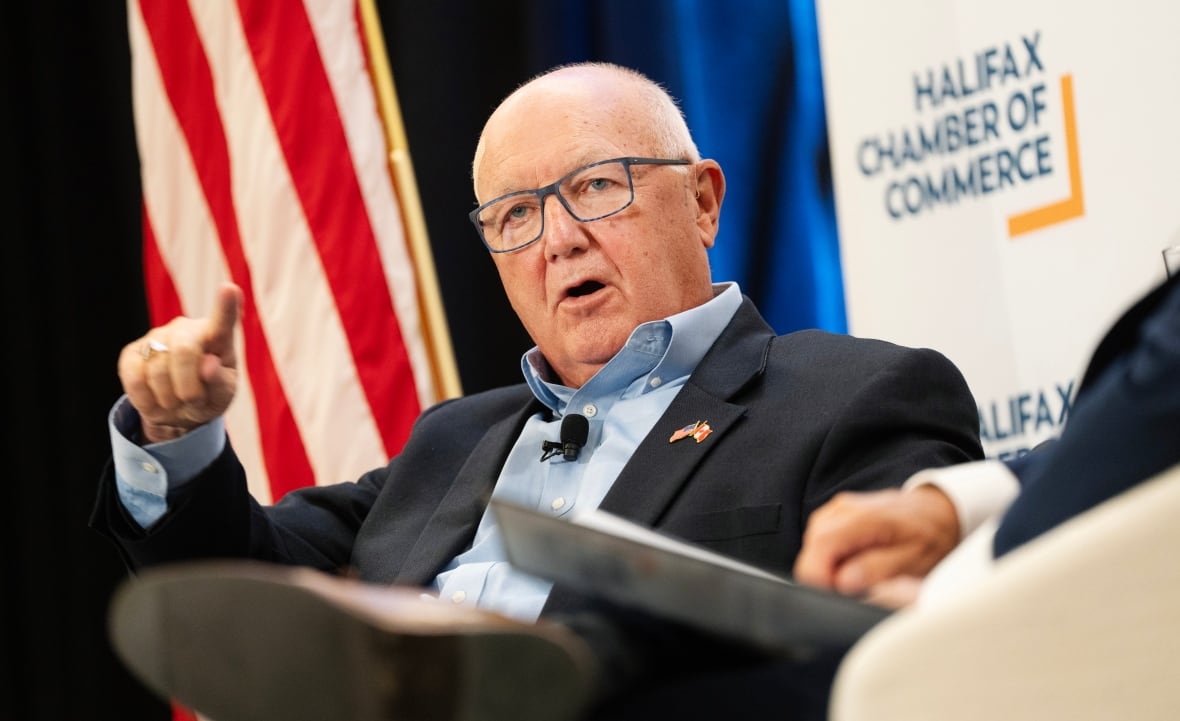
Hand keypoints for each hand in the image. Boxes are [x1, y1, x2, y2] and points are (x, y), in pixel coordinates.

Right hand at [118, 283, 242, 442]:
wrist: (177, 410)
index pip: (223, 320)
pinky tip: (156, 401)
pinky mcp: (132, 352)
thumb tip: (208, 365)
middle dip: (188, 387)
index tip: (230, 289)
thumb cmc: (208, 397)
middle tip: (193, 400)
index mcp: (217, 337)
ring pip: (157, 369)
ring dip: (169, 398)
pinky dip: (146, 399)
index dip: (226, 306)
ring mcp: (157, 336)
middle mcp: (186, 329)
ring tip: (176, 400)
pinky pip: (134, 377)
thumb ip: (220, 382)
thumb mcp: (222, 396)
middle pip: (183, 351)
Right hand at [793, 485, 959, 595]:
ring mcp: (837, 508)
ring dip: (827, 565)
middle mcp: (845, 508)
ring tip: (857, 575)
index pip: (821, 546)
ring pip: (812, 544)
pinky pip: (820, 538)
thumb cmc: (929, 536)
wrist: (937, 511)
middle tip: (853, 589)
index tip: (835, 595)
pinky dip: (830, 556)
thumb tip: (843, 581)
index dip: (819, 577)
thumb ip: (878, 568)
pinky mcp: (834, 513)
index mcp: (866, 518)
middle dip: (824, 574)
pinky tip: (852, 562)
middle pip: (812, 546)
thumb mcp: (915, 560)